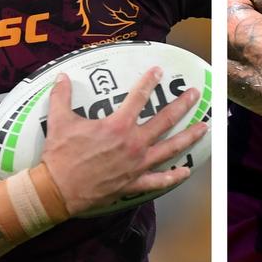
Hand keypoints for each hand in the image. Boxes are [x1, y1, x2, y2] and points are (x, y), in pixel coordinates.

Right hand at [41, 68, 208, 215]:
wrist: (57, 190)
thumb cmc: (59, 155)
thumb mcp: (58, 121)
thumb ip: (61, 96)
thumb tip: (61, 76)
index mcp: (118, 126)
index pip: (138, 97)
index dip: (149, 81)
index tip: (160, 71)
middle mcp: (133, 143)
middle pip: (165, 120)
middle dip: (182, 105)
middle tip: (195, 94)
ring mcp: (137, 164)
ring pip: (171, 148)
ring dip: (189, 136)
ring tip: (204, 127)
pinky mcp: (134, 183)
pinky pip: (158, 180)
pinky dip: (173, 177)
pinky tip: (186, 171)